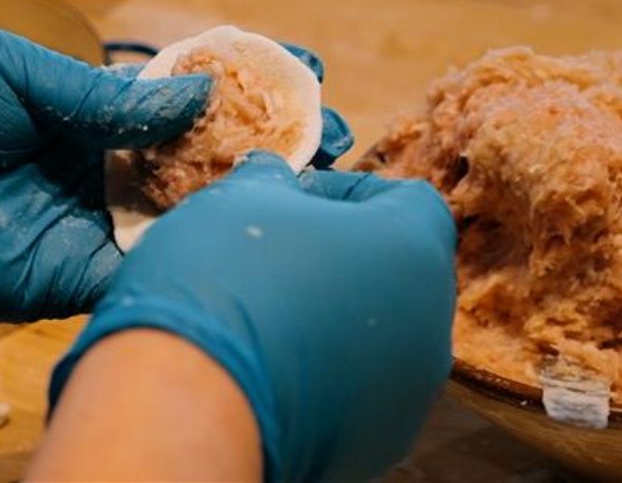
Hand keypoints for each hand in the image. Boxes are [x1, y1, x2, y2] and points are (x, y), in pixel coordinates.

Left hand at [0, 28, 350, 320]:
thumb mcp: (12, 70)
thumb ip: (103, 94)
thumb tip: (195, 96)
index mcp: (72, 115)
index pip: (167, 115)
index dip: (225, 107)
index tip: (290, 93)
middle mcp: (84, 175)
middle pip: (181, 175)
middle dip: (243, 163)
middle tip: (319, 147)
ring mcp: (73, 229)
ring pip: (167, 228)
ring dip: (223, 214)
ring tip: (295, 193)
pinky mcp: (54, 280)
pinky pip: (128, 275)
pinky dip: (177, 262)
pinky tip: (232, 240)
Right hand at [48, 152, 456, 481]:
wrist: (190, 403)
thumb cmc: (225, 280)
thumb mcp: (239, 200)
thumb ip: (270, 180)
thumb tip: (272, 174)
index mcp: (414, 253)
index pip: (408, 200)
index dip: (349, 192)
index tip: (293, 201)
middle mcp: (431, 328)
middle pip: (396, 273)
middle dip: (340, 258)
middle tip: (272, 255)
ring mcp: (408, 395)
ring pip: (381, 338)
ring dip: (332, 319)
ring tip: (263, 318)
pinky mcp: (375, 446)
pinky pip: (357, 394)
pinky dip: (323, 377)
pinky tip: (266, 371)